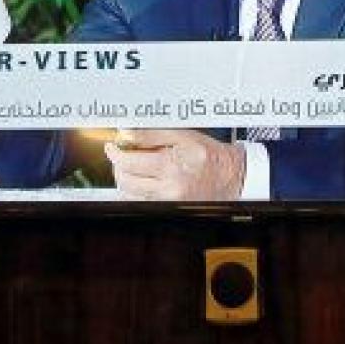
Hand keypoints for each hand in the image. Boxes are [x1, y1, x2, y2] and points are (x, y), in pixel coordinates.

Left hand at [104, 129, 245, 200]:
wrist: (231, 177)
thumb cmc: (209, 155)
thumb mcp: (183, 136)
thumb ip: (152, 134)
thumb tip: (126, 134)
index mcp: (171, 166)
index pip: (128, 161)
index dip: (115, 152)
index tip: (113, 147)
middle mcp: (168, 188)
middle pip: (125, 179)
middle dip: (118, 166)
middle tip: (122, 155)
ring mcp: (167, 202)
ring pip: (129, 194)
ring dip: (125, 180)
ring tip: (132, 168)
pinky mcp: (168, 209)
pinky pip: (139, 203)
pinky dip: (134, 192)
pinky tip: (141, 182)